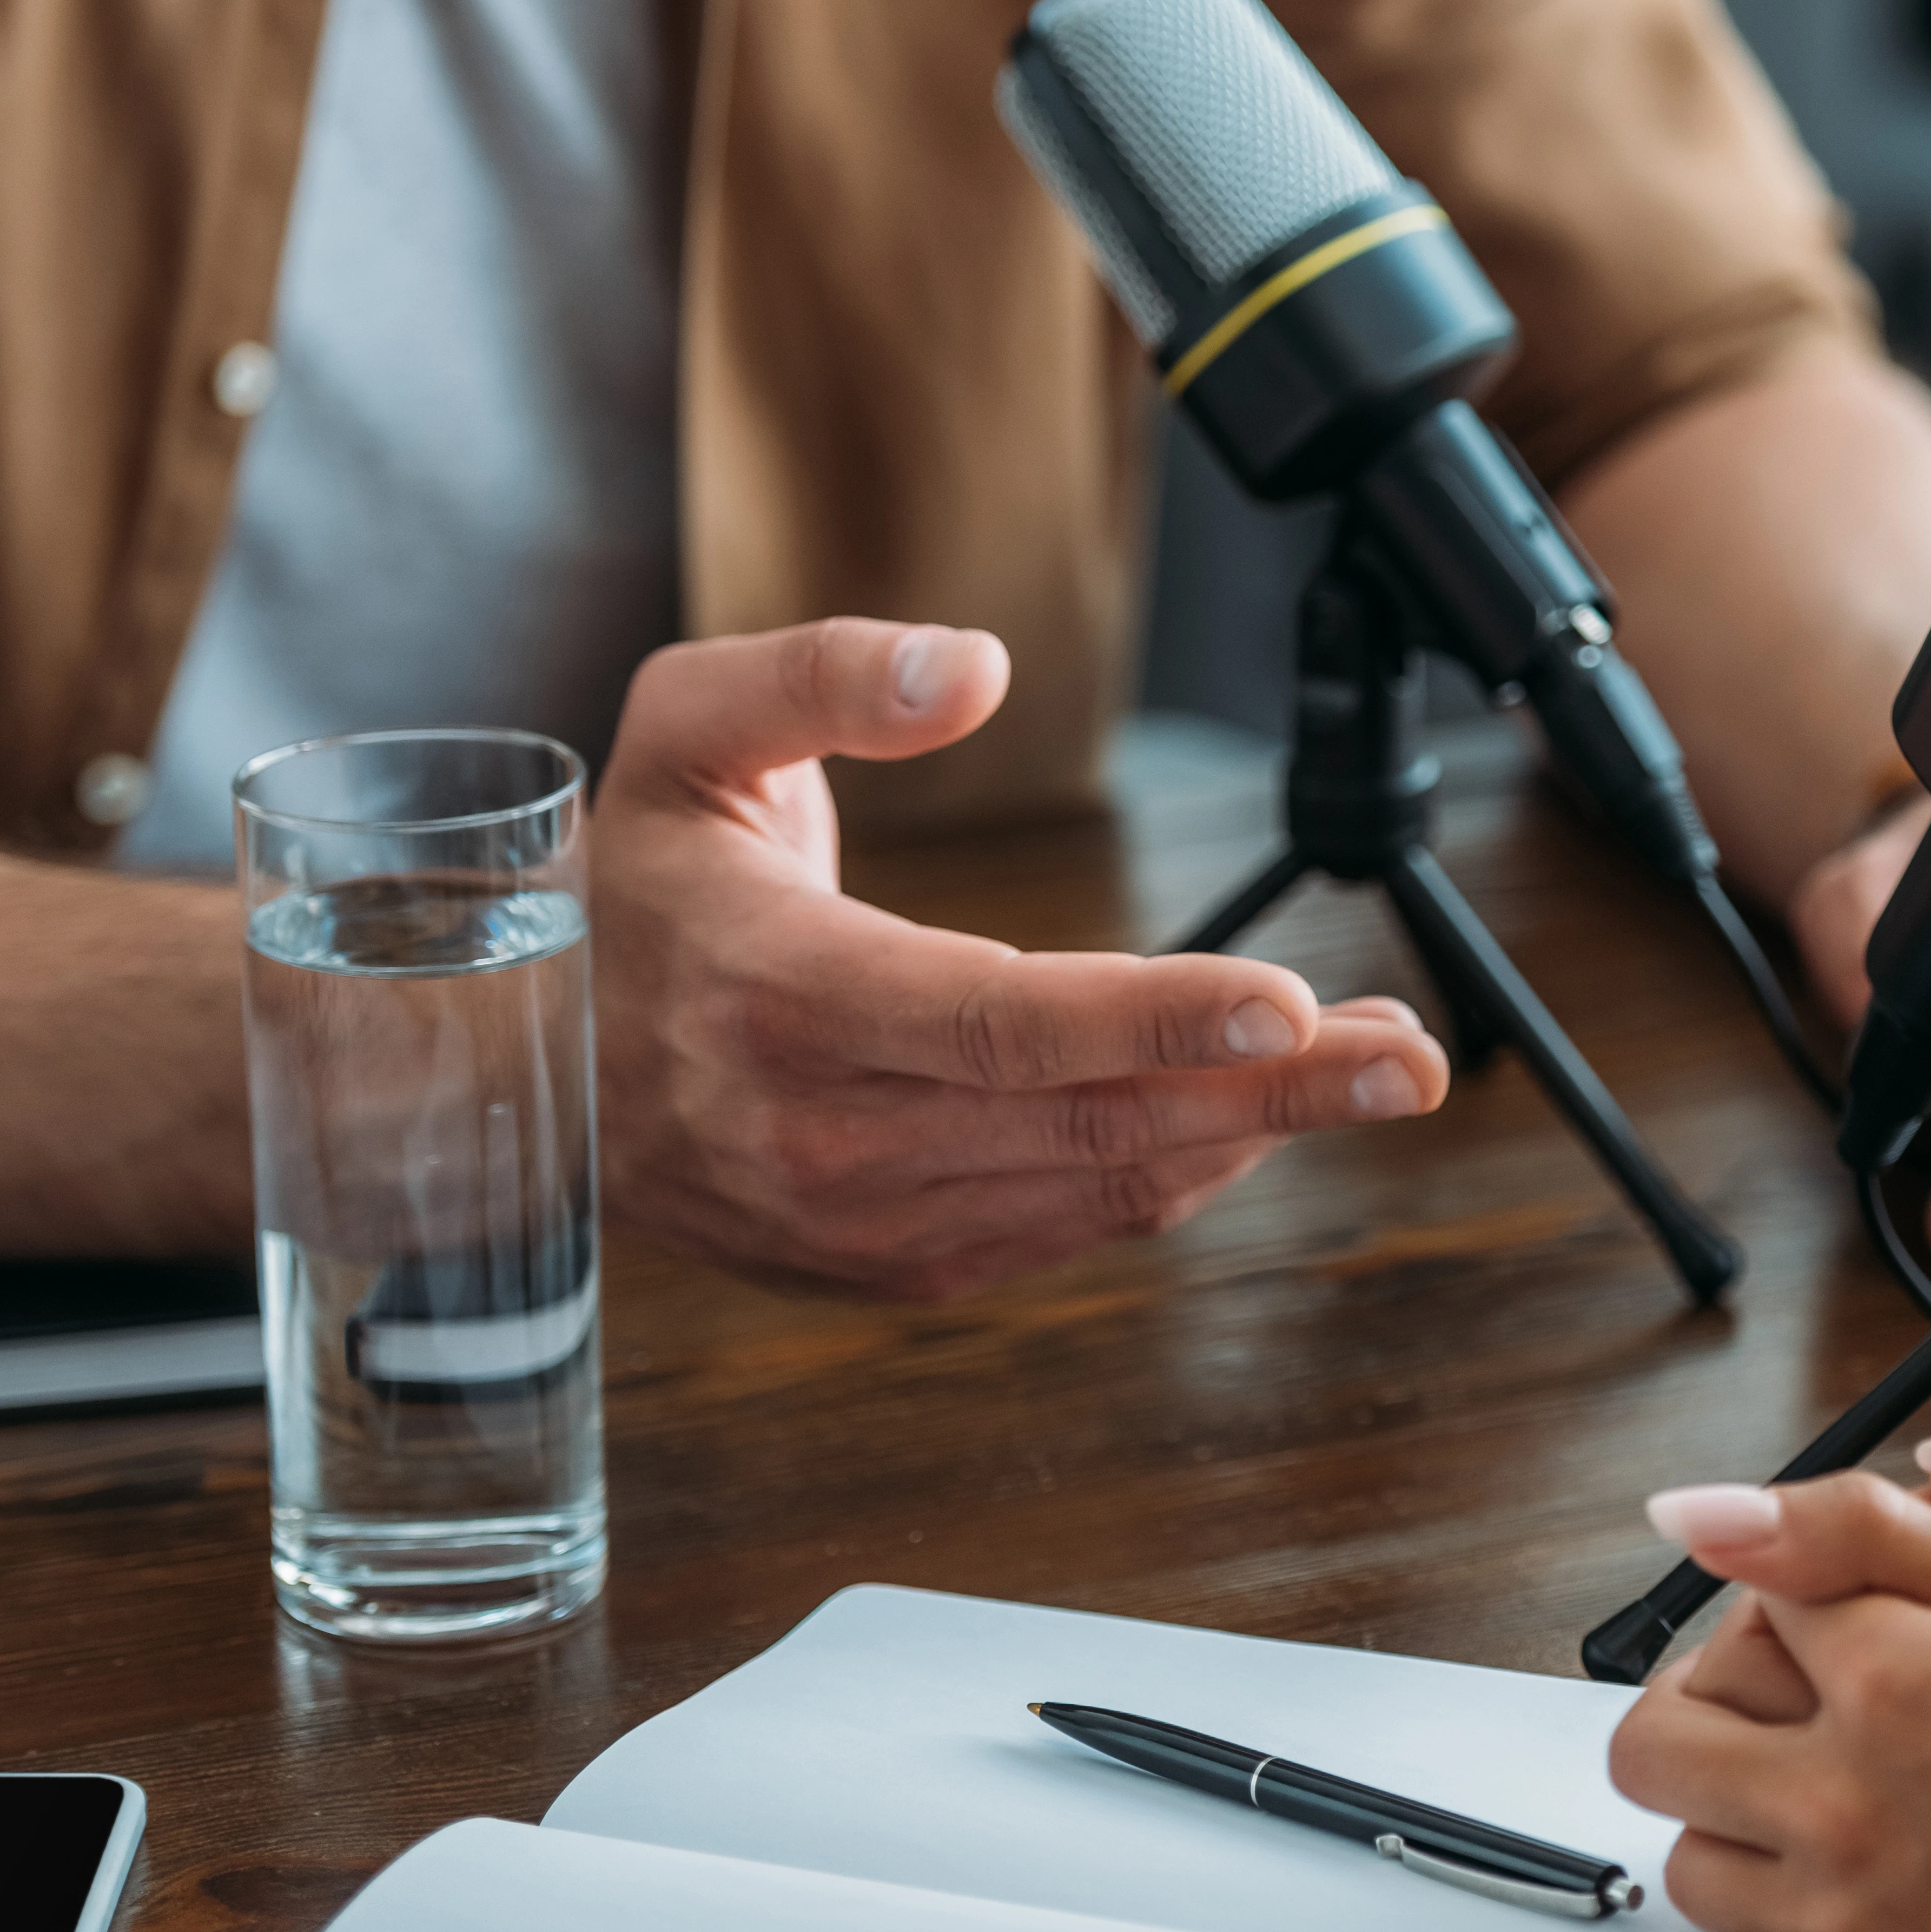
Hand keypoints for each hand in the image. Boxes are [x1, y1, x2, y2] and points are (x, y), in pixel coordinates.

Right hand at [593, 619, 1449, 1298]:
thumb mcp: (681, 728)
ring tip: (1375, 1068)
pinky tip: (1258, 1120)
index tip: (1290, 1003)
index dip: (1156, 1019)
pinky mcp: (888, 1265)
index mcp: (783, 996)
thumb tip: (970, 666)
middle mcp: (824, 1131)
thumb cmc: (624, 885)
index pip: (1001, 1021)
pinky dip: (1177, 1177)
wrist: (519, 1072)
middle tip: (1411, 1057)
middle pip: (1086, 1119)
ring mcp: (858, 1216)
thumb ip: (821, 675)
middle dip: (1271, 1091)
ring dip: (1251, 1133)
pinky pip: (1065, 1228)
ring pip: (1096, 1187)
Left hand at [1609, 1448, 1930, 1931]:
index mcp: (1902, 1686)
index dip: (1795, 1581)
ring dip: (1732, 1822)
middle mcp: (1847, 1811)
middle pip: (1662, 1739)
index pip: (1759, 1595)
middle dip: (1693, 1700)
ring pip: (1696, 1866)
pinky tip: (1864, 1911)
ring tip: (1804, 1804)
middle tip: (1751, 1700)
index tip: (1827, 1596)